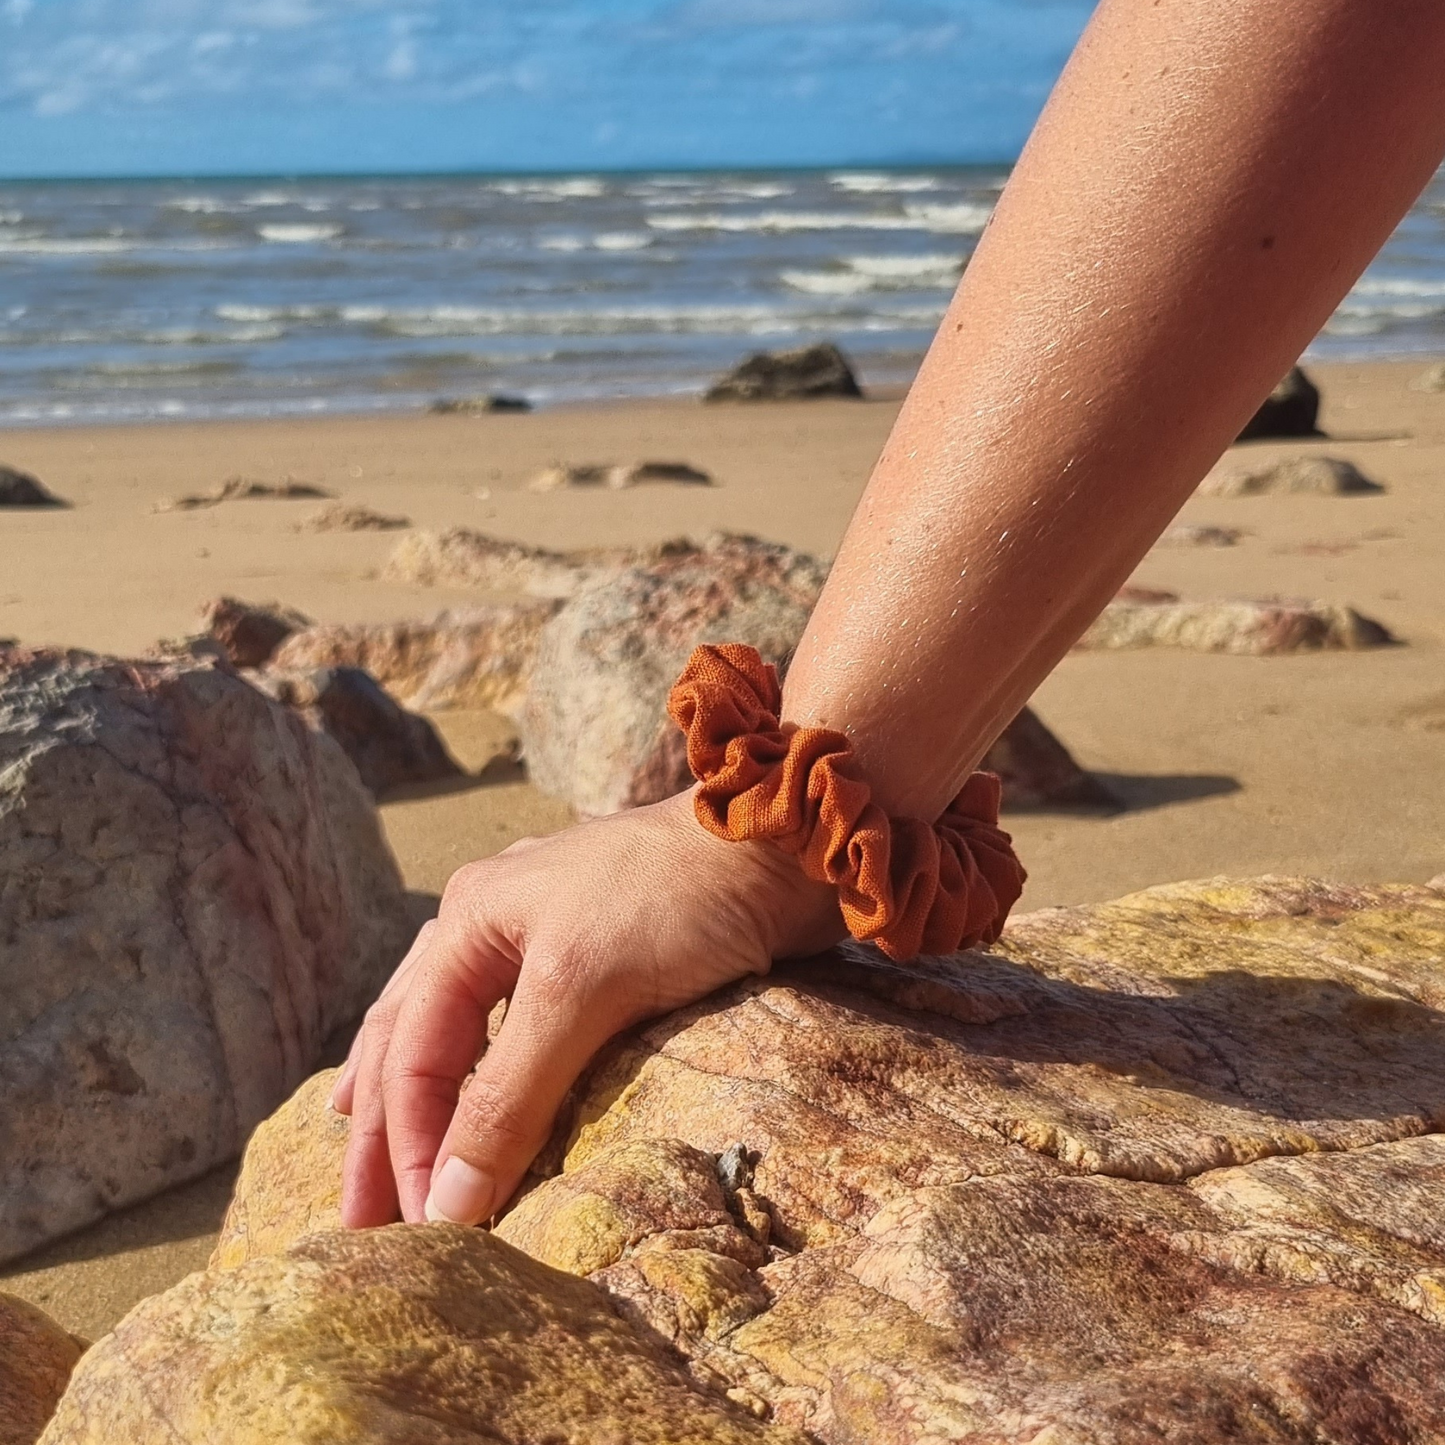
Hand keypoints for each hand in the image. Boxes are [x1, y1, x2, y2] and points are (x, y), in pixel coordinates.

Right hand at [332, 789, 842, 1227]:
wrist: (778, 844)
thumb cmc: (676, 898)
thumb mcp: (578, 989)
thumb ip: (509, 1095)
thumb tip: (448, 1205)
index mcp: (470, 919)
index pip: (415, 1054)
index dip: (412, 1146)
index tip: (424, 1229)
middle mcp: (491, 923)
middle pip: (409, 1036)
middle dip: (382, 1128)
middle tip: (355, 1216)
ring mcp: (540, 935)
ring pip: (447, 1019)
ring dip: (410, 1085)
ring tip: (362, 1133)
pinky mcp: (594, 957)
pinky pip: (507, 1020)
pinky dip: (474, 1061)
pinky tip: (468, 1075)